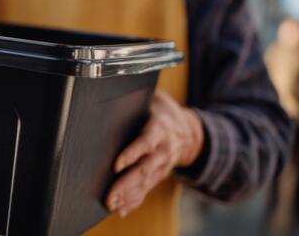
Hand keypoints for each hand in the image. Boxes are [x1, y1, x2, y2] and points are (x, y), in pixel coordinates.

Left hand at [106, 91, 203, 216]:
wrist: (189, 131)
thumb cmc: (162, 110)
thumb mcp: (154, 98)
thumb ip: (136, 98)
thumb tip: (113, 91)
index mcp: (161, 128)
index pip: (146, 142)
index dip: (132, 153)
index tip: (117, 165)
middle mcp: (164, 149)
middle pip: (144, 168)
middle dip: (127, 183)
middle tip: (109, 195)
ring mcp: (162, 165)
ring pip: (145, 182)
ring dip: (128, 195)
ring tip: (112, 204)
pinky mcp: (159, 175)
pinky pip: (147, 189)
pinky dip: (134, 201)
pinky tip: (121, 209)